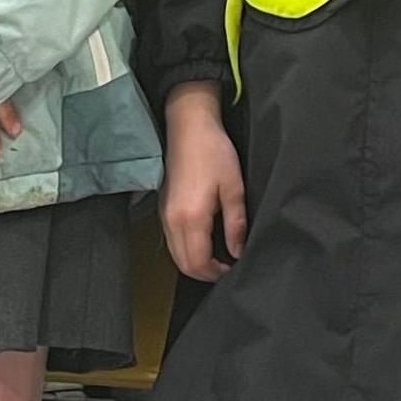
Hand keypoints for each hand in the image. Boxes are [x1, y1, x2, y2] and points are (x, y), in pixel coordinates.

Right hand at [159, 83, 248, 280]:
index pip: (198, 262)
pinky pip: (171, 240)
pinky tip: (204, 241)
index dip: (215, 273)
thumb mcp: (233, 188)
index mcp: (191, 217)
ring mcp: (163, 215)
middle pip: (183, 264)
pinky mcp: (162, 208)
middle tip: (225, 267)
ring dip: (194, 262)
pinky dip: (186, 249)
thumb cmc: (214, 152)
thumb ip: (236, 223)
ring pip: (175, 254)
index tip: (232, 268)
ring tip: (217, 256)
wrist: (189, 127)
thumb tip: (238, 251)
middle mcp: (172, 221)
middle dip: (204, 273)